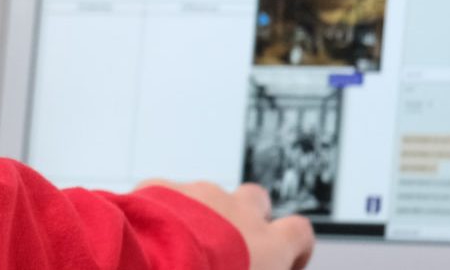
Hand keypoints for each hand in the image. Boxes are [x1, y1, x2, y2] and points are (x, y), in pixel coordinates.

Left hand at [140, 180, 313, 269]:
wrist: (149, 268)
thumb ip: (254, 268)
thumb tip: (246, 267)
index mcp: (267, 244)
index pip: (299, 232)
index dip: (295, 246)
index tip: (282, 262)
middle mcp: (238, 210)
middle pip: (255, 200)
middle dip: (245, 218)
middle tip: (227, 247)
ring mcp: (199, 194)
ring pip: (207, 197)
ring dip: (200, 217)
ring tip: (181, 248)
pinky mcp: (161, 187)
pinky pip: (167, 195)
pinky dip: (163, 211)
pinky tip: (151, 237)